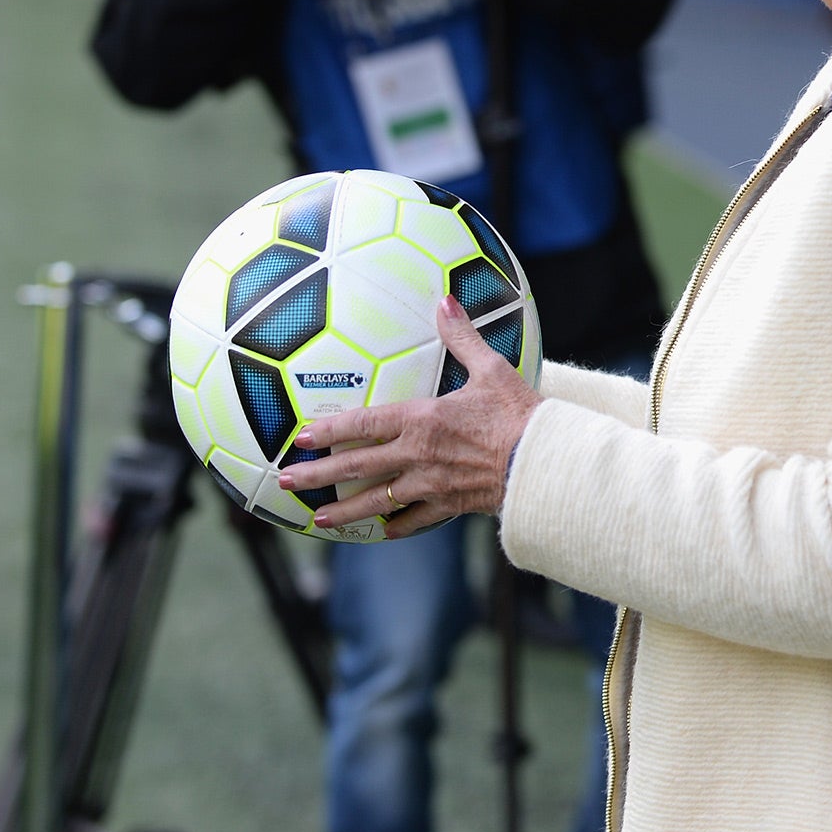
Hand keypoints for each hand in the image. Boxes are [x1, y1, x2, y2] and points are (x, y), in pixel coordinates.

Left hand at [278, 294, 539, 537]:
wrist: (544, 462)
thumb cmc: (518, 413)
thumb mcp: (491, 368)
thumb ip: (461, 337)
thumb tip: (445, 300)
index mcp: (422, 420)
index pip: (364, 424)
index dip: (329, 430)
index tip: (301, 438)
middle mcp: (418, 455)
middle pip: (358, 467)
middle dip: (319, 475)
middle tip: (288, 481)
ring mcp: (431, 485)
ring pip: (377, 501)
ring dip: (345, 510)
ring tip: (319, 519)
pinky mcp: (451, 506)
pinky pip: (415, 519)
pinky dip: (396, 526)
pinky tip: (382, 531)